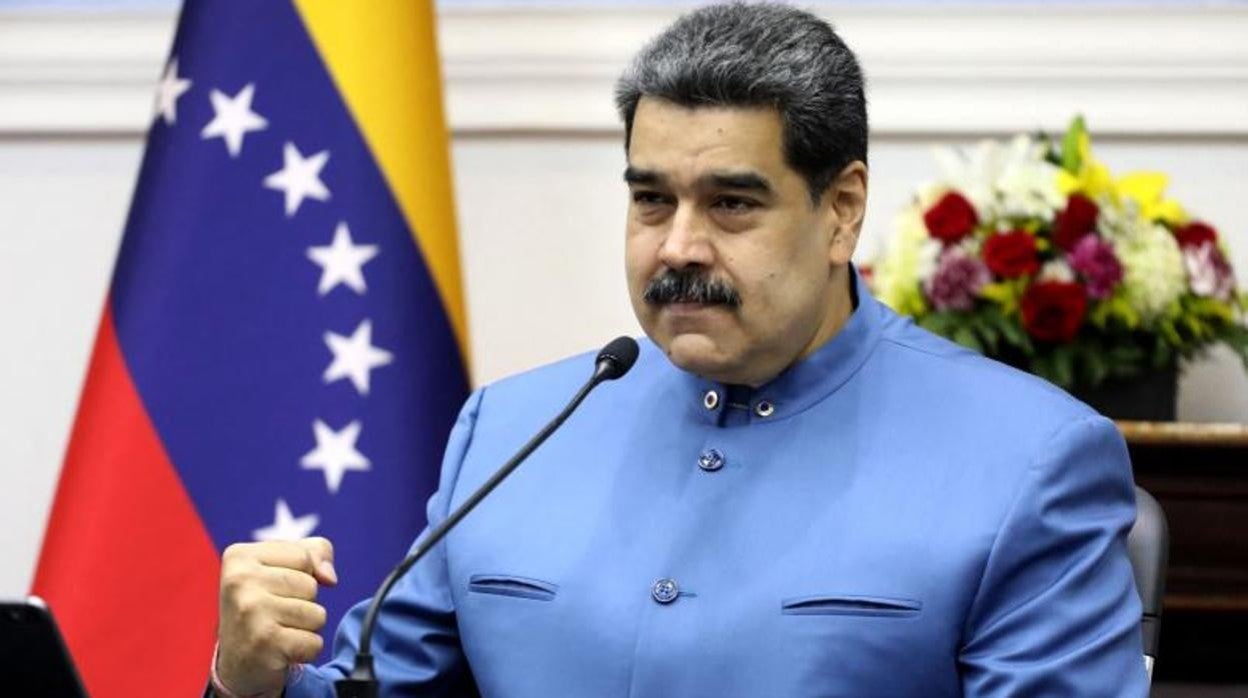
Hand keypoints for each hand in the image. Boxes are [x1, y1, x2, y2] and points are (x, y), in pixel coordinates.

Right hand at [216, 537, 337, 695]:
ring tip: (278, 631)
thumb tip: (329, 578)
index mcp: (240, 556)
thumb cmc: (265, 606)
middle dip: (304, 603)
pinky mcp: (264, 642)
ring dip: (306, 628)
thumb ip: (315, 552)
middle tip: (275, 615)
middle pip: (311, 586)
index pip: (304, 556)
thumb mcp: (284, 566)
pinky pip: (314, 642)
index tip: (274, 589)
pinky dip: (306, 650)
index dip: (302, 575)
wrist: (238, 662)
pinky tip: (281, 651)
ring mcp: (250, 611)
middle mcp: (239, 581)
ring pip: (317, 614)